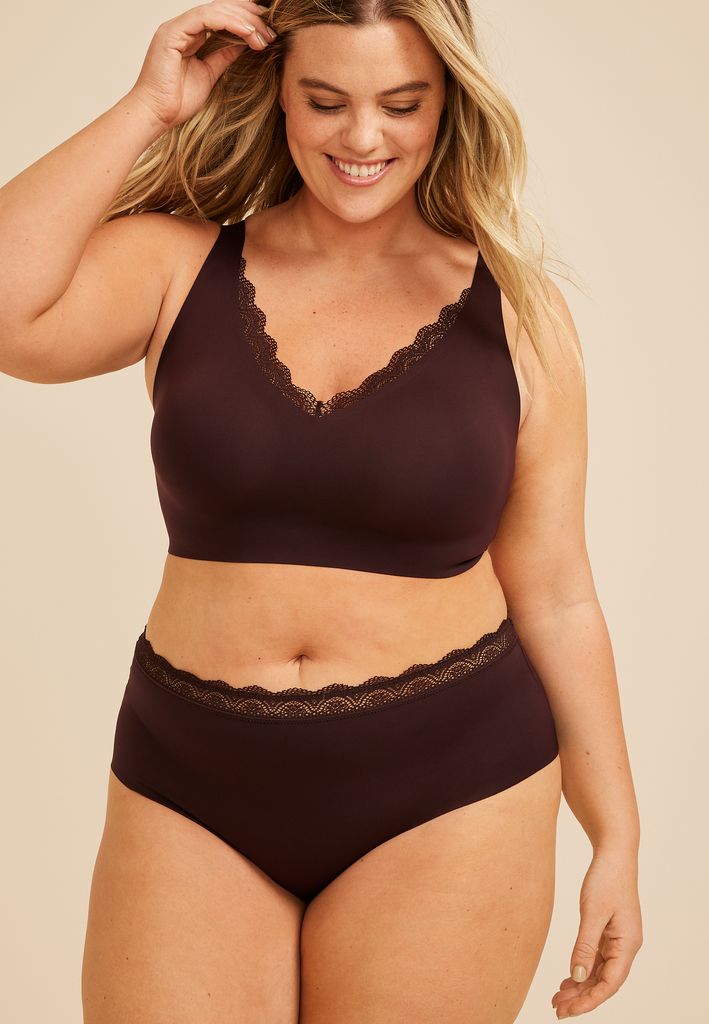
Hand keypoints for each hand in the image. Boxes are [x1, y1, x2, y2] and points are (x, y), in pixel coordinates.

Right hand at [128, 1, 277, 132]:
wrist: (156, 115)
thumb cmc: (176, 101)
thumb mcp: (209, 74)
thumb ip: (223, 56)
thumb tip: (243, 45)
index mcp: (190, 35)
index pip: (222, 18)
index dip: (246, 21)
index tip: (268, 33)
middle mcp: (183, 27)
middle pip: (221, 9)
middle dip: (249, 17)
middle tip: (271, 31)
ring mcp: (176, 27)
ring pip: (216, 10)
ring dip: (244, 21)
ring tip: (264, 35)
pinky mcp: (172, 33)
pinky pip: (206, 18)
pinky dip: (230, 23)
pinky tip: (248, 34)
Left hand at [552, 847, 642, 1017]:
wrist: (614, 853)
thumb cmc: (606, 879)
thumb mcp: (592, 913)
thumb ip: (585, 946)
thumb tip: (578, 975)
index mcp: (627, 944)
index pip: (610, 983)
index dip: (589, 1000)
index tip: (568, 1010)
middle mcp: (626, 946)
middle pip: (604, 981)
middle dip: (582, 997)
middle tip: (557, 1008)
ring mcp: (618, 939)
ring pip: (600, 971)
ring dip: (580, 985)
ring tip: (558, 997)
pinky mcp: (609, 932)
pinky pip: (597, 958)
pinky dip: (583, 969)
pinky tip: (568, 977)